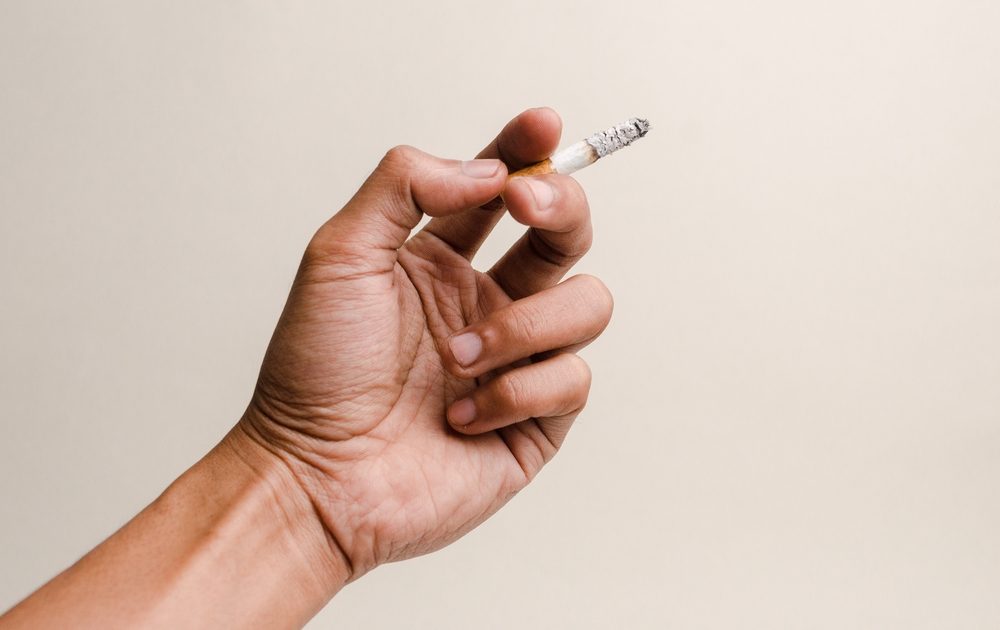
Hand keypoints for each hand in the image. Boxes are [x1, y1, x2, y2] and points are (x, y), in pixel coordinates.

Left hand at [239, 107, 613, 579]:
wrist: (317, 477)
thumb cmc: (316, 371)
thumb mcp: (339, 254)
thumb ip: (405, 186)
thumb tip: (486, 170)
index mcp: (440, 261)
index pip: (501, 190)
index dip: (528, 152)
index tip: (541, 126)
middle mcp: (486, 304)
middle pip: (564, 235)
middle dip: (560, 207)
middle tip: (528, 203)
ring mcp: (515, 361)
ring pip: (586, 304)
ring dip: (522, 326)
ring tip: (459, 359)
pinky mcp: (536, 419)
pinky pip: (572, 378)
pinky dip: (515, 391)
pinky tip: (462, 415)